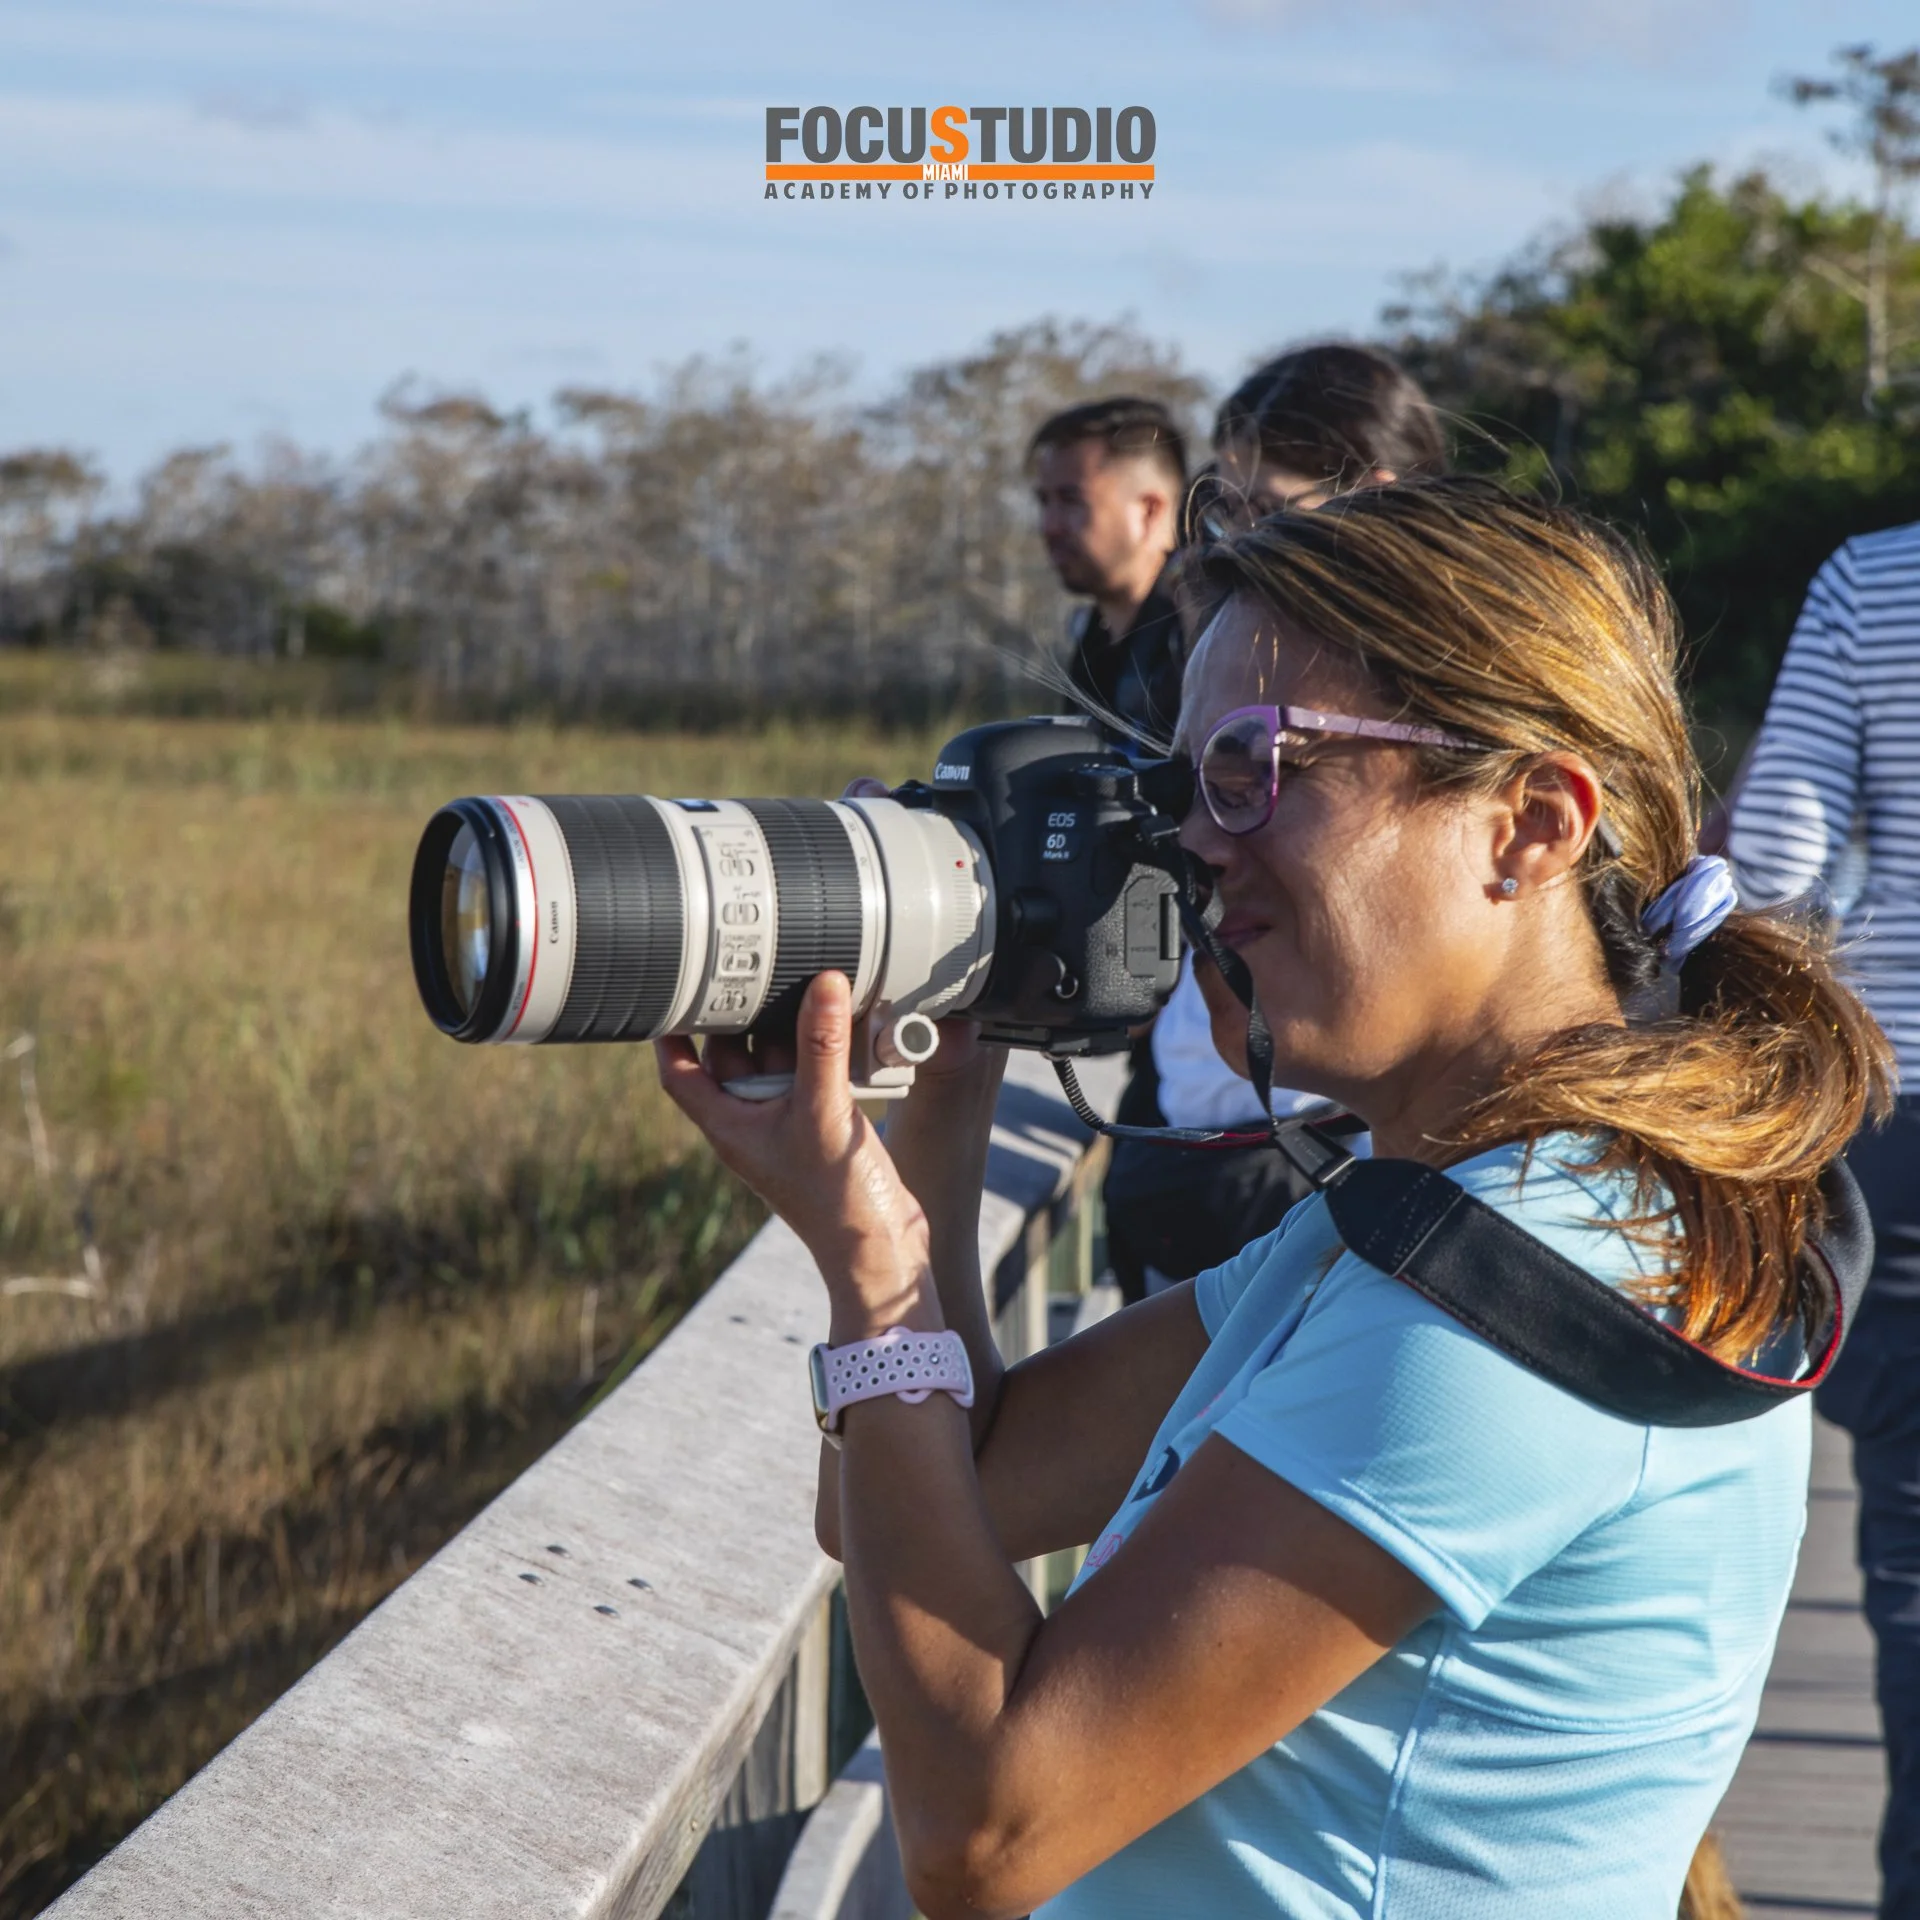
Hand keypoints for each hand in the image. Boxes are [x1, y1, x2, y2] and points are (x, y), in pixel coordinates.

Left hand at [655, 973, 937, 1335]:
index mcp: (730, 1124)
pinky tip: (846, 1021)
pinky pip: (816, 1073)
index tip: (671, 987)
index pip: (680, 1071)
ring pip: (779, 1058)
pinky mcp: (825, 1123)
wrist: (883, 1249)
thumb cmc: (838, 1199)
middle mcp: (754, 1121)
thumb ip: (823, 1046)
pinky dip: (827, 1047)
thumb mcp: (825, 1111)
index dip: (670, 1030)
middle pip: (733, 1053)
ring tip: (805, 979)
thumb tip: (825, 982)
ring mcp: (789, 1122)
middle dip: (744, 1013)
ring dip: (792, 1026)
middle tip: (755, 961)